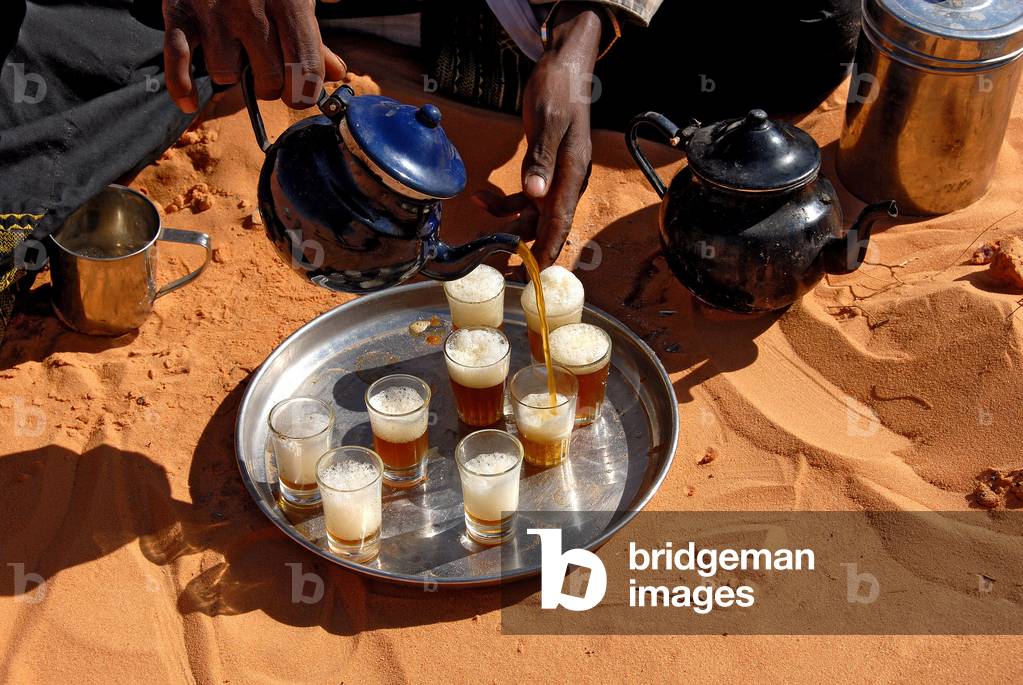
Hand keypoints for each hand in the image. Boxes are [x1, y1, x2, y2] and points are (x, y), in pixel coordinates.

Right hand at [162, 0, 346, 112]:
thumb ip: (314, 38)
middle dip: (270, 88)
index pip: (305, 71)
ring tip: (234, 53)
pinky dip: (182, 86)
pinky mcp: (178, 11)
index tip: (299, 93)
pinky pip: (178, 60)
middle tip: (267, 74)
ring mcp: (213, 10)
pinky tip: (191, 101)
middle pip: (267, 81)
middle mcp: (251, 6)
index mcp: (289, 2)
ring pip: (226, 75)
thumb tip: (338, 73)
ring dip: (231, 74)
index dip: (304, 92)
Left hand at [474, 4, 600, 267]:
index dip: (548, 250)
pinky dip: (504, 201)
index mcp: (572, 174)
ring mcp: (555, 179)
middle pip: (546, 225)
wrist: (563, 71)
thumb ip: (541, 158)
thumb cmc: (558, 93)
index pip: (560, 221)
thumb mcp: (547, 122)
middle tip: (500, 267)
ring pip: (531, 213)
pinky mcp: (543, 171)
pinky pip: (524, 198)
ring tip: (479, 207)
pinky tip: (482, 195)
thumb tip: (534, 194)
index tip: (535, 274)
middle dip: (524, 246)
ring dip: (506, 218)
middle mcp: (566, 182)